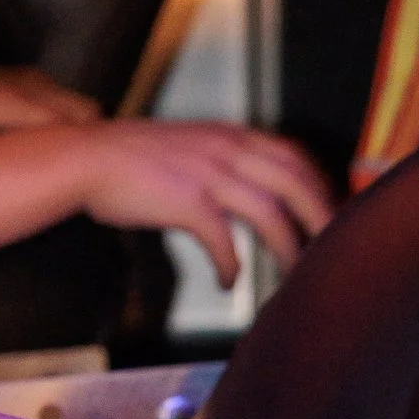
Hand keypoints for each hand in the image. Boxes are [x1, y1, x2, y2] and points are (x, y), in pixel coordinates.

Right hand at [75, 118, 333, 284]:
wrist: (85, 157)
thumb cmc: (127, 155)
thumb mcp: (186, 143)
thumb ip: (218, 157)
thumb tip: (241, 185)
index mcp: (229, 135)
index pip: (294, 156)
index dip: (318, 185)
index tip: (329, 209)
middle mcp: (228, 150)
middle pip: (296, 184)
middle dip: (322, 219)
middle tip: (332, 248)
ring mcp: (210, 175)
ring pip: (271, 214)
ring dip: (288, 248)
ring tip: (294, 274)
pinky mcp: (188, 202)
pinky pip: (224, 241)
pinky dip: (231, 266)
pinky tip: (227, 282)